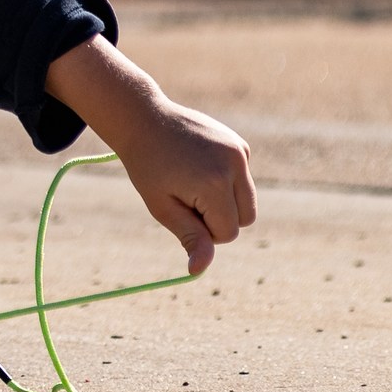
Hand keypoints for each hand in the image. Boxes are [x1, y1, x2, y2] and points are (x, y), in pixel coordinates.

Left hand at [46, 36, 256, 273]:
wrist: (143, 120)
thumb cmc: (147, 167)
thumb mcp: (162, 206)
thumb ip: (188, 237)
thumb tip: (198, 271)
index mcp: (215, 184)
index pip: (227, 233)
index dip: (203, 229)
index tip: (180, 208)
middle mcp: (236, 165)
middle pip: (245, 220)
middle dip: (219, 218)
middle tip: (185, 196)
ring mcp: (241, 151)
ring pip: (248, 202)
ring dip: (224, 201)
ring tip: (192, 181)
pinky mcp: (241, 145)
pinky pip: (242, 180)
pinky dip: (225, 181)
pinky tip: (199, 164)